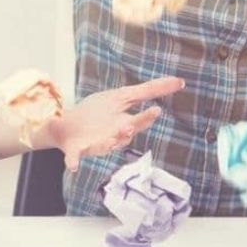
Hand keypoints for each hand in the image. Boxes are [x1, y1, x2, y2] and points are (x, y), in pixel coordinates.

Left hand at [46, 77, 184, 171]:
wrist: (68, 126)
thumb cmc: (98, 113)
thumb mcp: (120, 98)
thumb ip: (146, 91)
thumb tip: (177, 81)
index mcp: (124, 121)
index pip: (139, 118)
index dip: (148, 115)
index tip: (159, 107)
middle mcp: (113, 134)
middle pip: (126, 133)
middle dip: (130, 129)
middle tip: (130, 125)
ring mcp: (95, 142)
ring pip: (105, 145)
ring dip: (109, 143)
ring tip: (111, 139)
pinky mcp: (77, 148)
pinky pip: (75, 157)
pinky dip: (74, 161)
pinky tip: (72, 166)